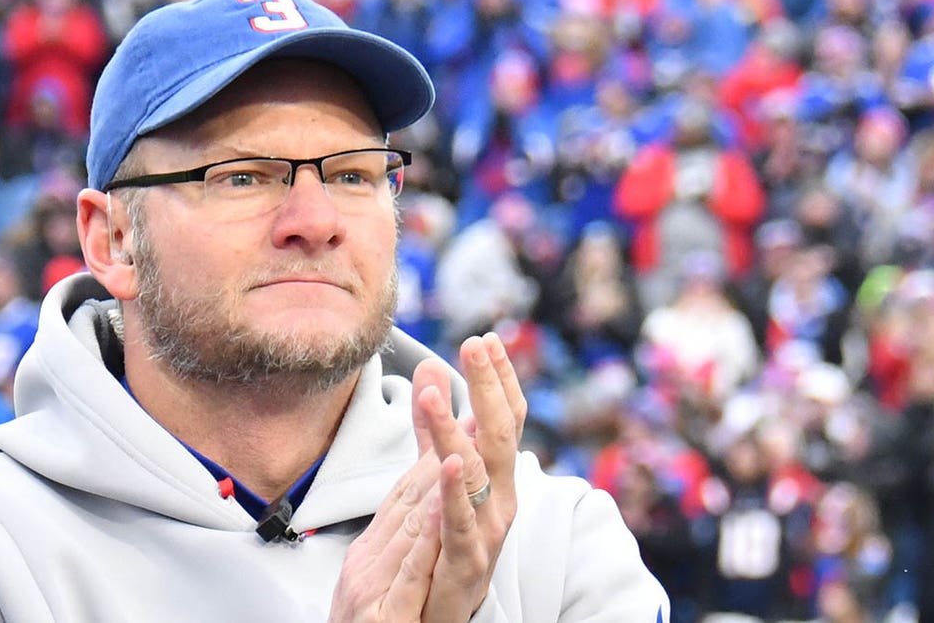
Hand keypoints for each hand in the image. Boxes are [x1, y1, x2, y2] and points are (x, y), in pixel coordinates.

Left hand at [329, 333, 526, 621]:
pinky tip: (446, 462)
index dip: (496, 379)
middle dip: (488, 389)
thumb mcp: (435, 473)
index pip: (504, 418)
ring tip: (433, 396)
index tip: (484, 338)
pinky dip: (453, 492)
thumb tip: (430, 366)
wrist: (438, 613)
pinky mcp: (465, 563)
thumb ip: (433, 425)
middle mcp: (501, 499)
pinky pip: (459, 523)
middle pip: (500, 435)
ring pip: (476, 474)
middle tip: (474, 346)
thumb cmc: (442, 540)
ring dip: (454, 432)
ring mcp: (487, 531)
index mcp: (495, 477)